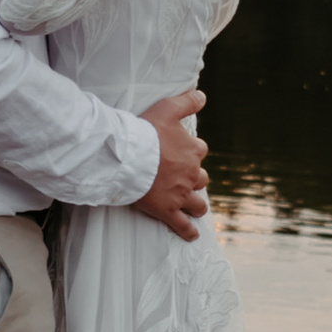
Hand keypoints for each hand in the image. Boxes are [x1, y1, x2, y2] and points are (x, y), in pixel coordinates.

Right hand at [127, 90, 208, 239]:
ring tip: (194, 206)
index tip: (181, 151)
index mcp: (192, 151)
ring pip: (197, 203)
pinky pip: (182, 225)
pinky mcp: (167, 210)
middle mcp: (190, 174)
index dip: (191, 151)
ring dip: (196, 204)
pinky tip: (193, 235)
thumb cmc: (145, 132)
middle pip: (201, 178)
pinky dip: (188, 231)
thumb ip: (187, 102)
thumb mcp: (167, 108)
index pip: (199, 150)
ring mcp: (180, 194)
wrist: (128, 158)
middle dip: (194, 178)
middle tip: (182, 178)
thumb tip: (203, 96)